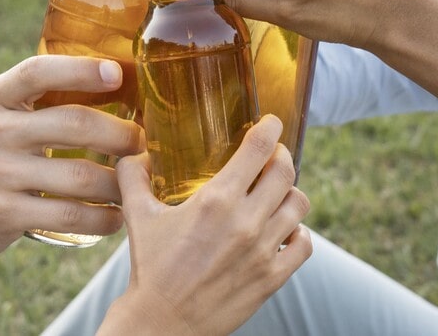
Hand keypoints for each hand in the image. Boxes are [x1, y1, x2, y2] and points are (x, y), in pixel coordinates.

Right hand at [0, 55, 143, 258]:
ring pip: (79, 175)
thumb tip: (118, 80)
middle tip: (143, 143)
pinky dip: (102, 218)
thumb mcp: (4, 115)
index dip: (81, 70)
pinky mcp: (4, 214)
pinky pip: (68, 216)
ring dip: (119, 182)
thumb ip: (44, 97)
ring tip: (136, 182)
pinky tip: (116, 215)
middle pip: (74, 123)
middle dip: (120, 134)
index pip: (38, 72)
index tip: (117, 74)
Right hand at [98, 115, 310, 335]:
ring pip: (299, 204)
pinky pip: (304, 244)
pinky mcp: (272, 278)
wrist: (162, 324)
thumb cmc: (151, 268)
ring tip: (276, 193)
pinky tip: (283, 230)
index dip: (270, 128)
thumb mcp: (138, 216)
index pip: (258, 148)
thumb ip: (133, 177)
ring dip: (290, 192)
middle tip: (272, 155)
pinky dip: (298, 232)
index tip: (272, 122)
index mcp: (216, 200)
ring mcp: (263, 250)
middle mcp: (245, 221)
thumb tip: (132, 153)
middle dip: (281, 155)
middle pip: (285, 171)